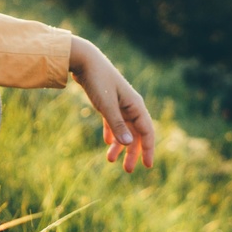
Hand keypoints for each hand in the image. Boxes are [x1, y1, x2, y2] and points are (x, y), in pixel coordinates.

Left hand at [69, 36, 155, 172]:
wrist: (84, 60)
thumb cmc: (97, 80)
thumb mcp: (106, 105)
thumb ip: (117, 125)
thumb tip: (128, 144)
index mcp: (135, 105)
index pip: (147, 131)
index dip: (148, 149)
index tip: (147, 166)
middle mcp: (130, 105)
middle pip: (136, 133)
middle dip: (133, 152)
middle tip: (128, 170)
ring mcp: (120, 104)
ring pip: (124, 129)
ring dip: (119, 145)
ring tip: (110, 160)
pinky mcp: (108, 102)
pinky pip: (113, 122)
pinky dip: (112, 133)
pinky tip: (107, 143)